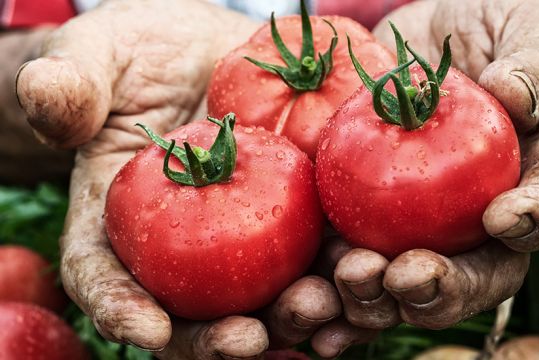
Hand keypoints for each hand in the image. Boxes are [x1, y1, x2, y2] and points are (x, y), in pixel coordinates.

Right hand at [15, 1, 346, 356]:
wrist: (208, 48)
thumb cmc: (142, 53)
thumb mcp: (100, 53)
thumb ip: (75, 79)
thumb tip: (50, 97)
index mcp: (119, 221)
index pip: (104, 276)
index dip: (120, 308)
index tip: (148, 329)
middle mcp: (181, 245)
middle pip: (194, 311)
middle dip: (220, 338)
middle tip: (250, 338)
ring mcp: (241, 236)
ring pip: (264, 296)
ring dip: (292, 316)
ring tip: (320, 309)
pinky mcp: (294, 216)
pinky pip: (317, 252)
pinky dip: (339, 272)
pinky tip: (363, 277)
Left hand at [331, 0, 538, 332]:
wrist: (425, 44)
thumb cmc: (491, 31)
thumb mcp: (525, 27)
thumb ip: (536, 61)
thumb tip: (516, 97)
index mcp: (537, 174)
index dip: (536, 219)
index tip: (504, 218)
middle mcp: (481, 219)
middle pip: (475, 274)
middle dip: (441, 287)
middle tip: (404, 276)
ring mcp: (421, 229)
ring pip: (406, 287)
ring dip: (376, 300)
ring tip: (349, 281)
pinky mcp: (366, 221)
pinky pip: (348, 266)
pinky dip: (329, 293)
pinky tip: (308, 311)